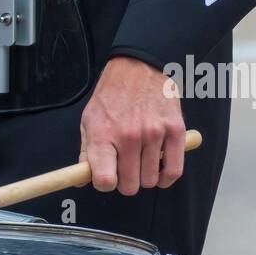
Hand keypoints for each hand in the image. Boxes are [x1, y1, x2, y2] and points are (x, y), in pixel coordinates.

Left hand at [79, 57, 187, 195]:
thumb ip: (86, 153)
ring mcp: (154, 134)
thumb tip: (80, 180)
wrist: (139, 68)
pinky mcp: (175, 131)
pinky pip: (174, 171)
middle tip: (125, 170)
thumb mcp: (89, 121)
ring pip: (151, 180)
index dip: (105, 184)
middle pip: (130, 186)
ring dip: (146, 177)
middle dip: (126, 183)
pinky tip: (160, 171)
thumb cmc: (111, 97)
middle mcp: (128, 137)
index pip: (105, 180)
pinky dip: (166, 177)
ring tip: (141, 163)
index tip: (107, 178)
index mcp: (103, 136)